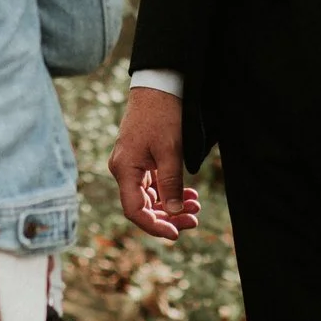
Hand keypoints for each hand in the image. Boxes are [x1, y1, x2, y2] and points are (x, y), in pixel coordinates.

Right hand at [107, 87, 202, 240]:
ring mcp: (132, 165)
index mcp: (125, 169)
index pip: (135, 210)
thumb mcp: (170, 151)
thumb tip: (174, 212)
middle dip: (169, 216)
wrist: (158, 87)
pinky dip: (170, 191)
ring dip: (172, 204)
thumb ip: (171, 184)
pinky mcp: (141, 160)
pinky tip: (189, 193)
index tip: (177, 233)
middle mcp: (124, 170)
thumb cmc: (162, 116)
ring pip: (150, 197)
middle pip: (143, 206)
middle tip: (195, 220)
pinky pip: (153, 184)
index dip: (154, 226)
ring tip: (197, 205)